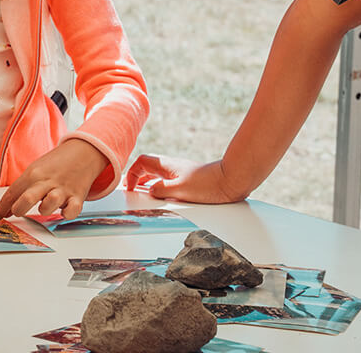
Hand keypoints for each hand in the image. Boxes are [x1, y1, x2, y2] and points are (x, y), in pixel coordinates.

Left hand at [0, 138, 107, 219]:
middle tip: (17, 213)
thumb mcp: (36, 169)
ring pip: (49, 204)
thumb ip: (24, 187)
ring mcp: (62, 189)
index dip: (2, 207)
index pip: (12, 192)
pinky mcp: (77, 196)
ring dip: (45, 210)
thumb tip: (9, 207)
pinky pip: (71, 210)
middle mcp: (47, 181)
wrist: (83, 152)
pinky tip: (64, 210)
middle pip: (27, 199)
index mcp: (33, 174)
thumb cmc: (56, 164)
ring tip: (45, 207)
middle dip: (18, 209)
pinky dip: (67, 213)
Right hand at [123, 155, 244, 203]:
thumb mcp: (178, 190)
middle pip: (148, 167)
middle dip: (138, 178)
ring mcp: (181, 172)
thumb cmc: (208, 184)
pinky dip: (162, 188)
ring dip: (150, 183)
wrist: (230, 180)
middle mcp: (172, 166)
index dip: (131, 174)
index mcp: (166, 165)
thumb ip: (160, 190)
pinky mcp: (189, 179)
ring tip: (147, 196)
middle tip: (134, 191)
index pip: (141, 163)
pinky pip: (169, 181)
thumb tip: (149, 191)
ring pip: (159, 175)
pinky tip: (166, 198)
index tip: (130, 188)